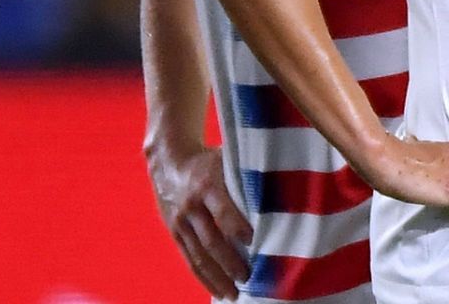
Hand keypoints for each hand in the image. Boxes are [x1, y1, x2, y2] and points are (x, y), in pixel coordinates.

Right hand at [146, 142, 252, 299]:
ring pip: (198, 255)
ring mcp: (180, 220)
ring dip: (216, 277)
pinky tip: (216, 289)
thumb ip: (245, 177)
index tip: (255, 242)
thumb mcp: (226, 159)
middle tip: (248, 278)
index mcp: (207, 183)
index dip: (238, 228)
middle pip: (211, 239)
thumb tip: (279, 194)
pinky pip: (188, 258)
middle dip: (230, 262)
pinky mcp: (174, 232)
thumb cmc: (210, 160)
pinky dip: (202, 276)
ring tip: (233, 294)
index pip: (223, 210)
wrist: (169, 159)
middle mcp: (191, 204)